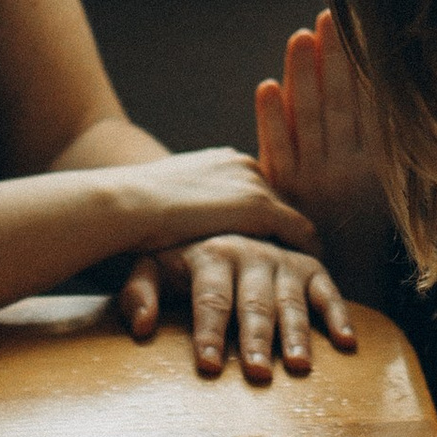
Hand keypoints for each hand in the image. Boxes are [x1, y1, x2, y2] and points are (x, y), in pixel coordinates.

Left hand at [116, 237, 355, 381]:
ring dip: (296, 333)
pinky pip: (326, 290)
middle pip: (253, 302)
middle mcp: (250, 253)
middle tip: (258, 373)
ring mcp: (281, 260)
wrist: (207, 214)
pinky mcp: (307, 266)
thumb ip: (139, 293)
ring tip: (299, 366)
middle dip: (256, 338)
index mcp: (210, 253)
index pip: (210, 298)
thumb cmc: (175, 256)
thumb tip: (142, 327)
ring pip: (291, 299)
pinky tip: (345, 343)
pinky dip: (337, 314)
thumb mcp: (148, 265)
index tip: (210, 366)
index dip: (209, 333)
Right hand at [117, 147, 316, 254]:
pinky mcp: (260, 208)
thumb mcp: (166, 202)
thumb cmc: (133, 209)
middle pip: (281, 201)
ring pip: (292, 216)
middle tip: (299, 259)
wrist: (127, 203)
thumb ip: (189, 208)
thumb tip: (188, 227)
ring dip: (299, 244)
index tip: (275, 241)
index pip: (259, 191)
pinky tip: (309, 275)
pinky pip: (300, 233)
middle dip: (288, 230)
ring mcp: (255, 184)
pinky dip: (307, 253)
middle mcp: (246, 165)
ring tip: (307, 272)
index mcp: (224, 161)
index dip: (268, 218)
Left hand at [255, 11, 393, 302]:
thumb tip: (418, 100)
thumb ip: (398, 148)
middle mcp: (347, 166)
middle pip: (338, 103)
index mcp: (378, 163)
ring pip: (308, 119)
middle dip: (333, 59)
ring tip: (298, 37)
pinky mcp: (287, 192)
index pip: (367, 103)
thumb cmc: (372, 233)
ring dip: (302, 76)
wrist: (352, 287)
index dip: (360, 65)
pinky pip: (278, 151)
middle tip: (327, 16)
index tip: (356, 29)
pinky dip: (271, 120)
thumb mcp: (399, 192)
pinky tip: (266, 88)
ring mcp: (315, 179)